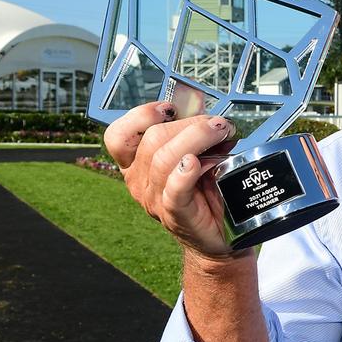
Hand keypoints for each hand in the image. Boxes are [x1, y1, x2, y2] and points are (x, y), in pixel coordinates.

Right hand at [103, 101, 242, 257]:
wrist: (218, 234)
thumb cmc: (206, 191)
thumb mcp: (195, 157)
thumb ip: (194, 135)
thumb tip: (208, 112)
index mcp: (136, 164)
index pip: (119, 135)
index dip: (141, 115)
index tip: (171, 108)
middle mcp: (139, 181)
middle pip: (152, 140)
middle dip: (190, 123)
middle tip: (219, 123)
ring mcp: (155, 199)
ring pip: (164, 159)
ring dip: (198, 137)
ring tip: (223, 132)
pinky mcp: (175, 213)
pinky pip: (174, 189)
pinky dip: (186, 172)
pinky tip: (199, 162)